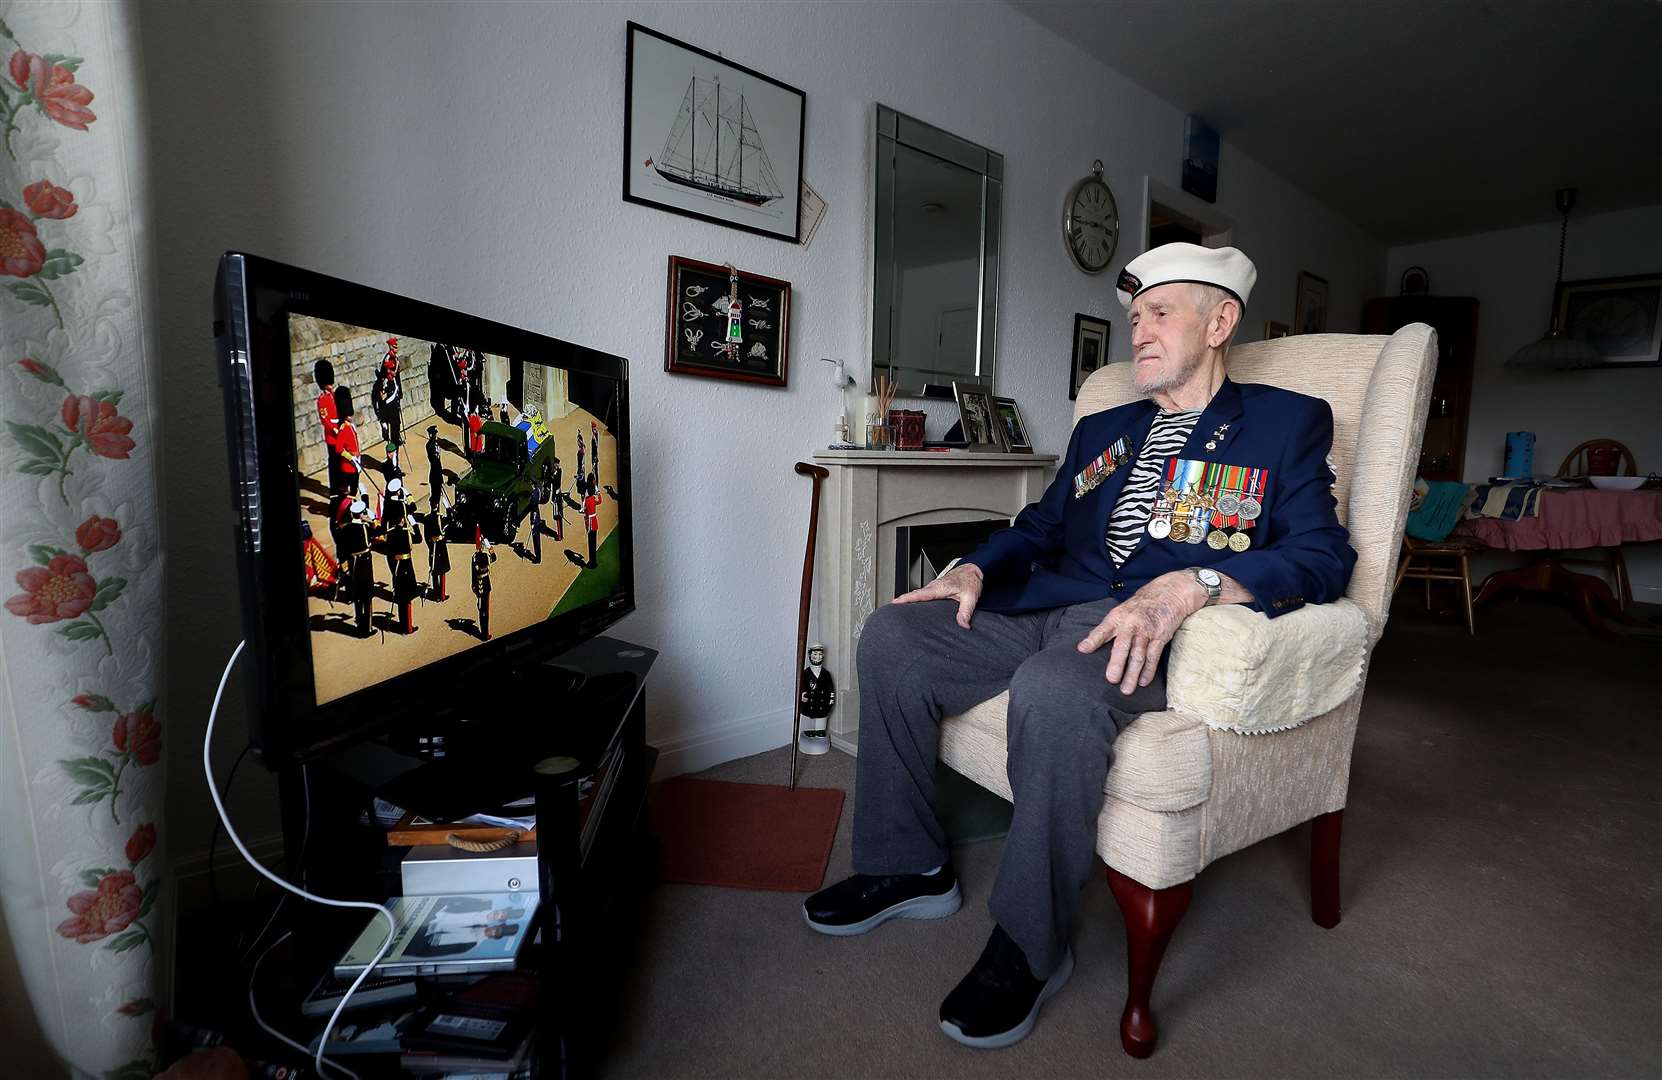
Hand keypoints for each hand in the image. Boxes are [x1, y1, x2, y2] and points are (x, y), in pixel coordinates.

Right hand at [892, 563, 983, 628]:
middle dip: (901, 601)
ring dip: (906, 600)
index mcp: (939, 588)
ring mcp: (933, 587)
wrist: (973, 570)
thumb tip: (963, 625)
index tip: (895, 602)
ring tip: (896, 610)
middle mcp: (934, 586)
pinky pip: (921, 595)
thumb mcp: (971, 597)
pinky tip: (910, 606)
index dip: (906, 598)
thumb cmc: (971, 580)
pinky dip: (913, 599)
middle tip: (889, 610)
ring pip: (917, 594)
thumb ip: (966, 611)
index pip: (919, 594)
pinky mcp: (935, 590)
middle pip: (914, 595)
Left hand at [1076, 572, 1206, 694]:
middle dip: (1117, 663)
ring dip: (1132, 674)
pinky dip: (1149, 670)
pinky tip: (1143, 682)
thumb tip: (1084, 646)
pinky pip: (1154, 656)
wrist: (1168, 594)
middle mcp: (1132, 624)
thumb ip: (1105, 630)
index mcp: (1118, 617)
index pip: (1103, 629)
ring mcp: (1147, 631)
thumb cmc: (1140, 606)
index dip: (1093, 639)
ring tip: (1126, 690)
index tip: (1083, 650)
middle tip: (1111, 679)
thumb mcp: (1120, 612)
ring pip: (1138, 655)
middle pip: (1123, 646)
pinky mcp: (1160, 637)